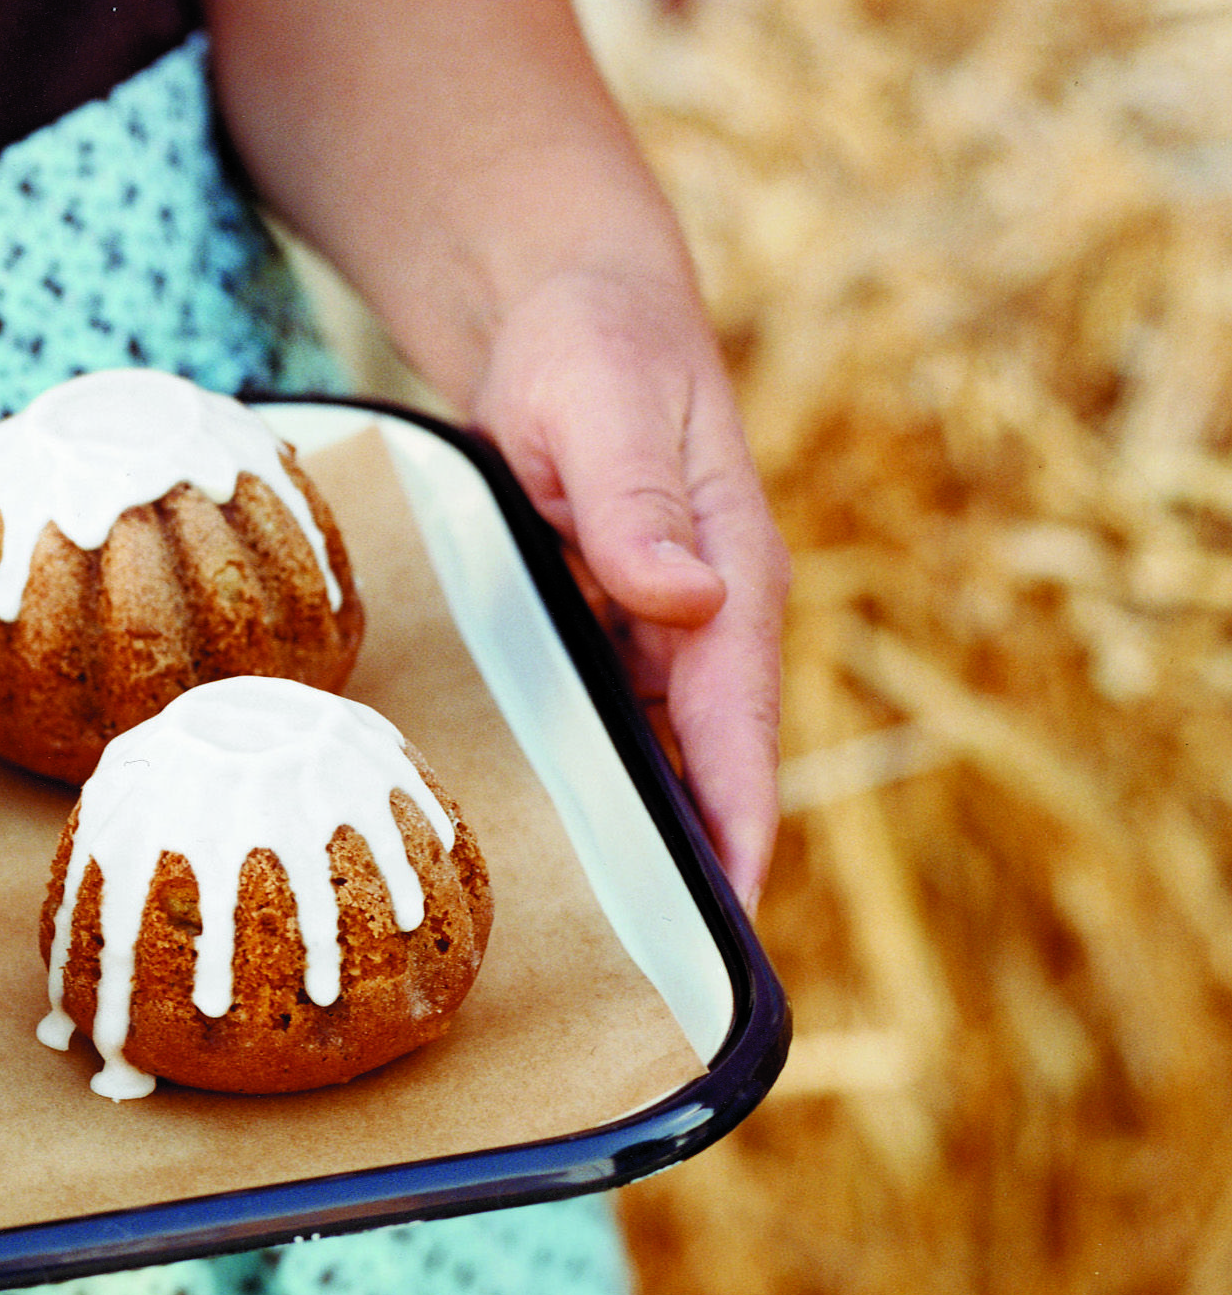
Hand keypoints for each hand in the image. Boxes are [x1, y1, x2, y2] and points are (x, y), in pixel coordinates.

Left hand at [463, 264, 788, 906]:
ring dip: (646, 843)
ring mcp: (662, 629)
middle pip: (710, 770)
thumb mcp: (604, 405)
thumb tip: (683, 597)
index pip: (740, 732)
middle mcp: (707, 618)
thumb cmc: (593, 344)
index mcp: (729, 579)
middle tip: (662, 988)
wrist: (570, 306)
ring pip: (661, 759)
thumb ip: (635, 503)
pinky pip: (615, 727)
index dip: (739, 830)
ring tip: (607, 959)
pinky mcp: (612, 628)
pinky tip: (554, 854)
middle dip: (696, 870)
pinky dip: (600, 788)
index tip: (730, 923)